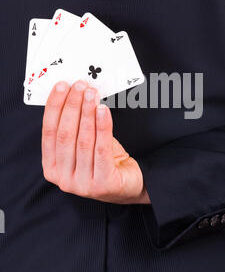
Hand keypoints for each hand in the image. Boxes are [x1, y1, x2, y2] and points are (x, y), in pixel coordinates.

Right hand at [42, 80, 149, 203]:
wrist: (128, 185)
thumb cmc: (104, 162)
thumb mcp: (84, 144)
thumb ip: (75, 126)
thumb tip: (74, 92)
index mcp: (52, 168)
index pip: (49, 132)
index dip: (54, 107)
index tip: (62, 86)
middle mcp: (63, 179)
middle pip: (65, 135)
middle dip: (71, 106)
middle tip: (79, 86)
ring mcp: (82, 185)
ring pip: (83, 141)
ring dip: (87, 113)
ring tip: (92, 94)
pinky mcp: (103, 184)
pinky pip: (101, 150)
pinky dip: (102, 127)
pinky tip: (103, 111)